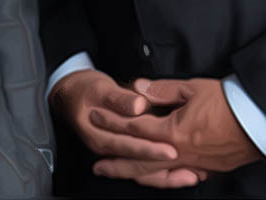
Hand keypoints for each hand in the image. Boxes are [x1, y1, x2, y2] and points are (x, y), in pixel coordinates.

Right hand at [50, 69, 196, 171]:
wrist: (71, 96)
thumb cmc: (86, 91)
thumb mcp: (100, 89)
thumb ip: (120, 99)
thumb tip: (138, 105)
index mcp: (100, 136)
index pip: (130, 146)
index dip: (151, 148)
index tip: (172, 149)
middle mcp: (109, 150)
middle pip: (140, 167)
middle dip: (168, 170)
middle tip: (192, 169)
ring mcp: (118, 153)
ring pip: (145, 173)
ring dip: (170, 176)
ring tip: (193, 174)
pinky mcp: (125, 151)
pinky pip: (145, 168)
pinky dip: (164, 171)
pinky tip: (183, 169)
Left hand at [90, 77, 260, 181]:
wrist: (259, 121)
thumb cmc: (228, 103)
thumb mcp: (192, 88)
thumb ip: (162, 90)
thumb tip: (138, 89)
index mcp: (173, 133)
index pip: (135, 127)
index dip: (113, 122)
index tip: (96, 117)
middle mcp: (180, 154)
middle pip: (140, 161)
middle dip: (116, 162)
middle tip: (96, 164)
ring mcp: (194, 165)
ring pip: (157, 174)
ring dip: (134, 173)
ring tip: (118, 173)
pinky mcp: (207, 170)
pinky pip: (177, 178)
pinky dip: (161, 179)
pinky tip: (154, 178)